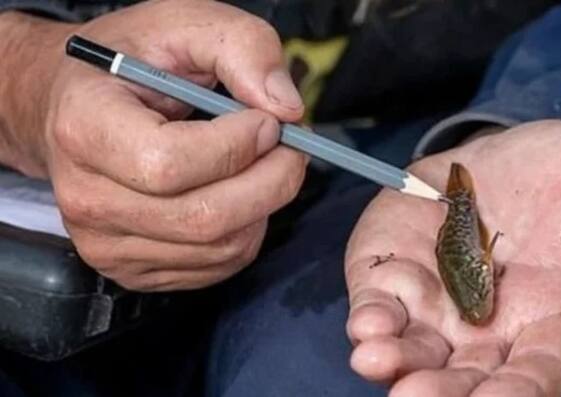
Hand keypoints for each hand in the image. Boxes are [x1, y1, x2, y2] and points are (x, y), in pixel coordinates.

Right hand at [1, 0, 306, 290]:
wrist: (71, 104)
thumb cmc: (129, 63)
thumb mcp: (184, 24)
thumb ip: (243, 48)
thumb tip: (286, 108)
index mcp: (84, 128)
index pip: (171, 164)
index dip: (238, 146)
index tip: (269, 121)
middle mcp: (85, 197)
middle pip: (203, 217)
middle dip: (272, 181)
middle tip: (292, 146)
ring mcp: (105, 244)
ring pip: (220, 247)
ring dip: (264, 205)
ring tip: (262, 164)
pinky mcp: (131, 270)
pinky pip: (216, 266)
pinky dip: (247, 230)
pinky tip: (237, 192)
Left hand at [345, 121, 560, 395]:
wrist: (511, 160)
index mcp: (553, 316)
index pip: (538, 372)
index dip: (519, 393)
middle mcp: (492, 327)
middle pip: (468, 378)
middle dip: (443, 391)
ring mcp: (441, 305)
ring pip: (417, 349)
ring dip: (396, 359)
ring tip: (375, 357)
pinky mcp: (399, 274)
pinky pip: (383, 303)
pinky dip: (371, 315)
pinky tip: (364, 323)